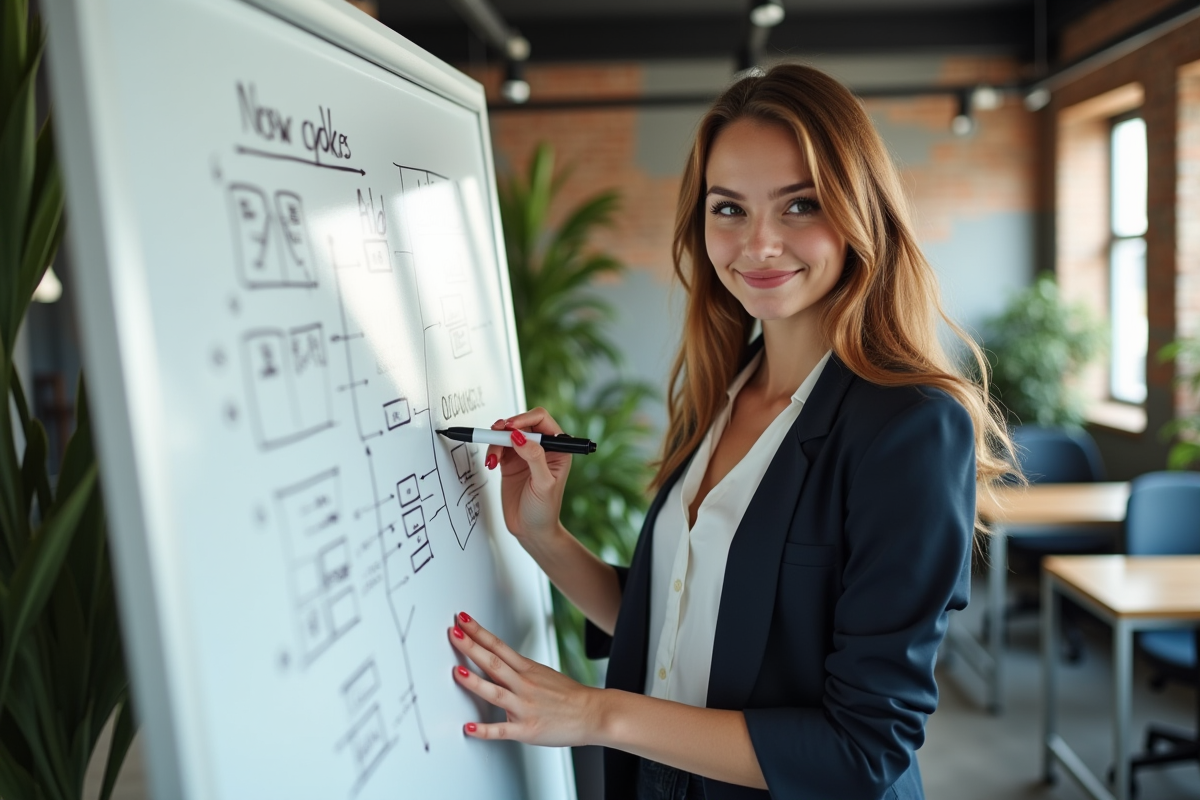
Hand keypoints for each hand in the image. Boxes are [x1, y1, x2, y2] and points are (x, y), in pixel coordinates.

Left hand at [449, 611, 600, 746]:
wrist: (593, 714)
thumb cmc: (569, 696)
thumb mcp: (543, 673)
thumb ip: (518, 669)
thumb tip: (497, 661)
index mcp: (528, 670)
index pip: (499, 646)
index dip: (479, 632)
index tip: (462, 620)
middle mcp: (525, 685)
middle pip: (494, 663)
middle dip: (471, 647)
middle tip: (453, 633)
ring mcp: (525, 708)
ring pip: (496, 693)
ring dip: (475, 682)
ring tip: (457, 672)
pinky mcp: (526, 730)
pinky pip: (502, 731)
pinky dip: (485, 730)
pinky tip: (469, 727)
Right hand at [485, 410, 571, 547]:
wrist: (531, 530)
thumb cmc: (545, 510)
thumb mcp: (543, 484)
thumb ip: (533, 457)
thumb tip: (519, 436)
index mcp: (558, 448)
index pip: (541, 419)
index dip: (524, 419)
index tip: (510, 428)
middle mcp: (542, 447)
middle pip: (522, 423)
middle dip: (506, 427)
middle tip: (495, 433)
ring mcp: (525, 454)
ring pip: (507, 434)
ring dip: (496, 441)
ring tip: (493, 458)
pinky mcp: (510, 462)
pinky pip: (498, 447)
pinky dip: (492, 451)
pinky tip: (491, 463)